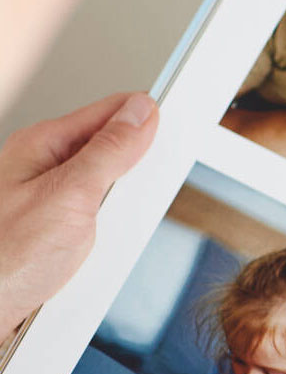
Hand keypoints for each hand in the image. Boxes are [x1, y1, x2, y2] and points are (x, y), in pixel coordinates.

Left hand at [0, 92, 156, 337]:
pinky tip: (104, 253)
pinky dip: (111, 239)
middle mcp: (44, 169)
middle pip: (114, 154)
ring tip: (110, 235)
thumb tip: (140, 114)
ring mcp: (50, 202)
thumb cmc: (3, 260)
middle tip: (138, 197)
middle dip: (137, 174)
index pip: (109, 113)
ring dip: (123, 215)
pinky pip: (100, 225)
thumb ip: (109, 152)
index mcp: (42, 146)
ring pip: (110, 193)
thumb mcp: (70, 197)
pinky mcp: (56, 232)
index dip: (146, 118)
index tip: (180, 125)